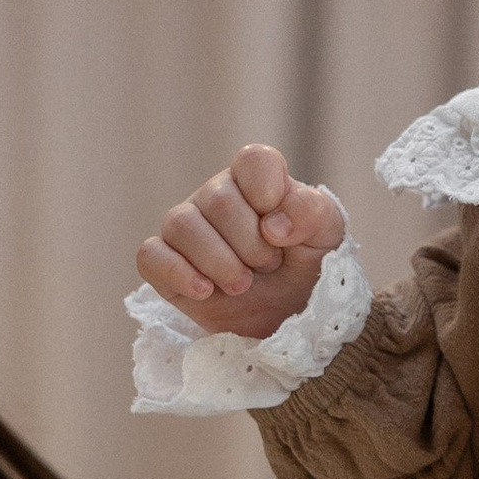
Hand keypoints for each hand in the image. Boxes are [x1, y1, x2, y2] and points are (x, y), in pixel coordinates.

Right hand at [138, 143, 348, 340]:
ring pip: (181, 223)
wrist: (287, 318)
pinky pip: (151, 256)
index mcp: (258, 179)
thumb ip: (312, 213)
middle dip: (250, 243)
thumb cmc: (308, 267)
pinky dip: (178, 274)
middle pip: (217, 199)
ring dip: (219, 262)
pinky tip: (205, 292)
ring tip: (243, 285)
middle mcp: (217, 195)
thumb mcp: (327, 237)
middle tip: (269, 266)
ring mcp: (187, 227)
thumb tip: (273, 224)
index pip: (253, 160)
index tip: (281, 231)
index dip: (267, 192)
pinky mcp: (164, 263)